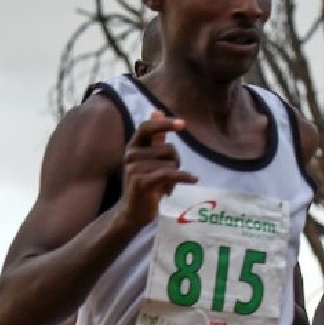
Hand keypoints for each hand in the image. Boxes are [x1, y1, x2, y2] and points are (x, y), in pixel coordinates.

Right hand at [118, 112, 197, 229]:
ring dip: (175, 175)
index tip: (183, 125)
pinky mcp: (142, 182)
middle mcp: (130, 156)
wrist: (132, 213)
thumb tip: (157, 111)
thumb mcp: (148, 159)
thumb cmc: (143, 185)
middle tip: (171, 175)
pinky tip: (193, 179)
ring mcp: (134, 169)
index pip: (147, 127)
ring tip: (167, 186)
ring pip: (171, 163)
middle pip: (167, 148)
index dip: (165, 124)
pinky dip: (184, 177)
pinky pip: (169, 173)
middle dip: (175, 160)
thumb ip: (154, 137)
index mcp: (132, 147)